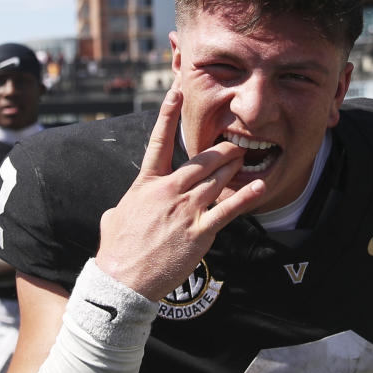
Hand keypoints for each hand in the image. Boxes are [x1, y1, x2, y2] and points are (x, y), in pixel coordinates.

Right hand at [94, 86, 266, 300]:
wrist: (122, 280)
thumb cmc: (116, 251)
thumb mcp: (113, 219)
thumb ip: (122, 207)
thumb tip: (118, 210)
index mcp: (146, 184)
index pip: (159, 142)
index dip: (167, 114)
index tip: (176, 91)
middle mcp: (168, 192)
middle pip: (202, 161)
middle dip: (222, 150)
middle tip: (236, 142)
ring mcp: (185, 211)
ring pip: (217, 180)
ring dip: (233, 167)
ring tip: (246, 157)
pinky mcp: (199, 232)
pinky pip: (228, 210)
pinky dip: (245, 197)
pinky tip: (260, 186)